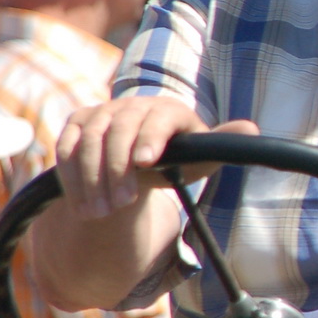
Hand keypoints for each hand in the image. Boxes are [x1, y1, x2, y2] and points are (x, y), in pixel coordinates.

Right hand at [54, 96, 258, 217]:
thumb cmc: (175, 159)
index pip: (158, 118)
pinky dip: (71, 176)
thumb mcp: (199, 155)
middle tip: (122, 204)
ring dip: (91, 178)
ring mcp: (101, 112)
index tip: (146, 162)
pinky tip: (81, 205)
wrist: (138, 159)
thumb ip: (222, 144)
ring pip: (89, 141)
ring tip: (101, 212)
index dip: (151, 137)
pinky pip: (66, 148)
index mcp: (167, 110)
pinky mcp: (77, 124)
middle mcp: (132, 105)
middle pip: (119, 130)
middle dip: (118, 169)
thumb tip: (252, 129)